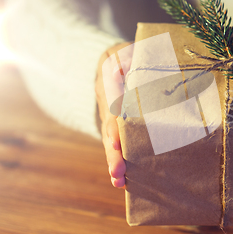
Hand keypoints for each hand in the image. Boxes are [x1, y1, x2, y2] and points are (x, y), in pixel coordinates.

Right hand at [96, 42, 132, 187]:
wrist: (113, 61)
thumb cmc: (125, 55)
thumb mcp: (124, 51)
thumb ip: (124, 59)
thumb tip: (121, 71)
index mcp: (109, 86)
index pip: (112, 107)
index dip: (114, 126)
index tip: (116, 142)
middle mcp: (107, 104)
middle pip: (109, 130)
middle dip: (114, 152)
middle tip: (117, 173)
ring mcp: (110, 116)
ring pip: (111, 141)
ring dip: (115, 161)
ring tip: (119, 182)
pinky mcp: (117, 125)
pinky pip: (117, 143)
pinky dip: (120, 159)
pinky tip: (125, 180)